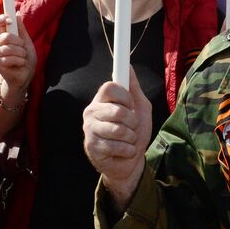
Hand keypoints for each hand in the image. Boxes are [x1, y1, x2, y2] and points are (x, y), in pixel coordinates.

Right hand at [0, 13, 35, 94]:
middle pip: (6, 36)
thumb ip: (21, 29)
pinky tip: (20, 64)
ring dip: (21, 53)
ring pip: (9, 49)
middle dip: (19, 43)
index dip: (2, 19)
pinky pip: (10, 59)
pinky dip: (20, 61)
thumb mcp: (26, 41)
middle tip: (23, 49)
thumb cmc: (25, 58)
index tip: (9, 19)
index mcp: (5, 36)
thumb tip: (17, 14)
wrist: (25, 75)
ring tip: (22, 57)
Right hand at [82, 70, 151, 207]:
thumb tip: (128, 67)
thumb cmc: (134, 132)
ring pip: (118, 129)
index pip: (110, 87)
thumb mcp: (140, 107)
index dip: (125, 97)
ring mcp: (90, 129)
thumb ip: (133, 88)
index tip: (130, 106)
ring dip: (131, 137)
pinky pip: (116, 145)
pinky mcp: (91, 146)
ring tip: (127, 140)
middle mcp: (91, 112)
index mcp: (102, 100)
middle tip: (131, 127)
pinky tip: (124, 151)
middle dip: (132, 121)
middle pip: (117, 110)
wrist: (131, 161)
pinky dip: (127, 150)